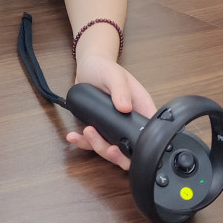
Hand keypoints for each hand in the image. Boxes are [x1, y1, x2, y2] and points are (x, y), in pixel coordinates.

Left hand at [65, 52, 157, 170]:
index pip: (149, 133)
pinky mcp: (99, 127)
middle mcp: (129, 120)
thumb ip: (120, 89)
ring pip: (111, 149)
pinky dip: (83, 142)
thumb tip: (125, 107)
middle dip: (118, 155)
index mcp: (141, 108)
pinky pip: (92, 142)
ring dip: (98, 146)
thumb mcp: (114, 75)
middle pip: (130, 149)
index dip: (143, 147)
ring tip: (87, 132)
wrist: (88, 66)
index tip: (129, 149)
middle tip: (109, 149)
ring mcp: (114, 126)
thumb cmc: (105, 67)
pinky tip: (73, 137)